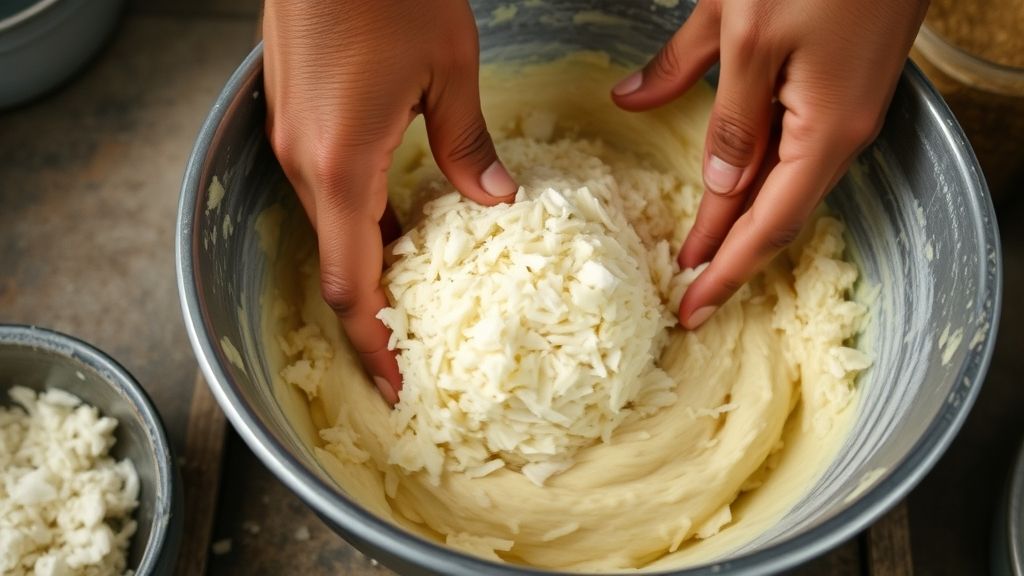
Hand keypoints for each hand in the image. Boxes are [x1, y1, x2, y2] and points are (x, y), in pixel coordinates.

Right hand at [264, 0, 516, 403]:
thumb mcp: (447, 70)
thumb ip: (467, 148)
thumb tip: (495, 205)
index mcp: (339, 166)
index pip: (351, 283)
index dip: (371, 342)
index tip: (394, 384)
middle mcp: (303, 163)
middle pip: (338, 260)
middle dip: (375, 310)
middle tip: (418, 343)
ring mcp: (291, 138)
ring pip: (331, 225)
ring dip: (369, 260)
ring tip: (417, 289)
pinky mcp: (294, 116)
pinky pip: (327, 188)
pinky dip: (360, 218)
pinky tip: (399, 219)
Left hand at [612, 0, 926, 328]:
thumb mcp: (746, 32)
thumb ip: (714, 99)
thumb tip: (684, 153)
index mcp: (825, 131)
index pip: (768, 224)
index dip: (726, 269)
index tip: (692, 308)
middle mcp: (844, 129)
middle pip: (779, 212)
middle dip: (731, 256)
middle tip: (690, 295)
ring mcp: (847, 103)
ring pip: (784, 178)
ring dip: (741, 217)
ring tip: (702, 251)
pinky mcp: (840, 78)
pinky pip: (793, 143)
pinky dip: (758, 172)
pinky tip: (732, 183)